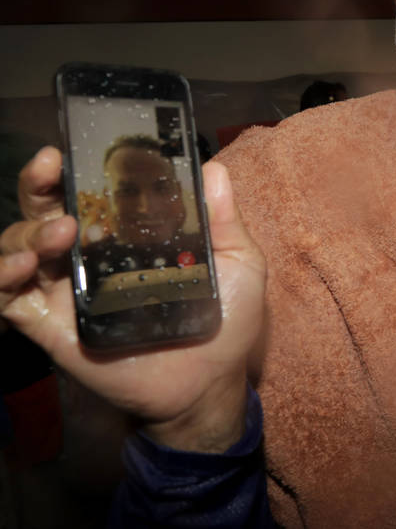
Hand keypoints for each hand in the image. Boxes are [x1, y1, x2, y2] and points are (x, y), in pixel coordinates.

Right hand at [0, 147, 265, 451]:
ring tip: (60, 232)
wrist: (210, 385)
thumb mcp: (238, 264)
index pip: (93, 191)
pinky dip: (1, 277)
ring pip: (20, 246)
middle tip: (49, 166)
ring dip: (27, 230)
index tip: (75, 145)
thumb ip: (224, 220)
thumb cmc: (226, 321)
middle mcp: (91, 255)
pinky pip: (7, 298)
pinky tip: (23, 266)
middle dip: (38, 184)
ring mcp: (68, 290)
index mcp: (130, 235)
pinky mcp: (52, 326)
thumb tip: (213, 168)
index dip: (78, 166)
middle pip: (46, 209)